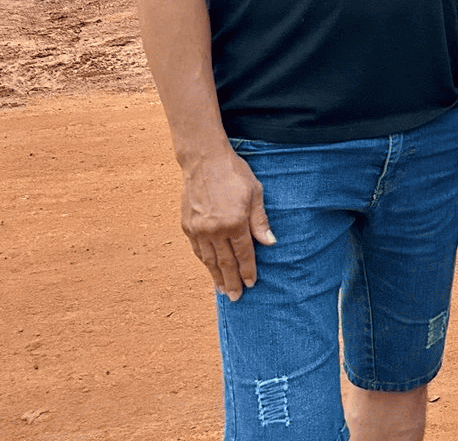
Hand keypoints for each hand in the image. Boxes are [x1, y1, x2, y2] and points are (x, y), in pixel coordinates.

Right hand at [179, 151, 275, 299]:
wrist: (204, 160)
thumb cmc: (234, 173)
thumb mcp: (255, 193)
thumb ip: (260, 220)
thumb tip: (270, 242)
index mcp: (235, 222)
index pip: (243, 254)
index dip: (248, 270)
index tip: (252, 284)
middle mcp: (215, 230)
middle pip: (225, 262)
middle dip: (232, 281)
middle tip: (236, 298)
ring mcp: (198, 229)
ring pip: (209, 260)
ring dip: (216, 276)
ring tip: (223, 289)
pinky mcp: (187, 225)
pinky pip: (197, 250)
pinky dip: (204, 262)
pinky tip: (209, 268)